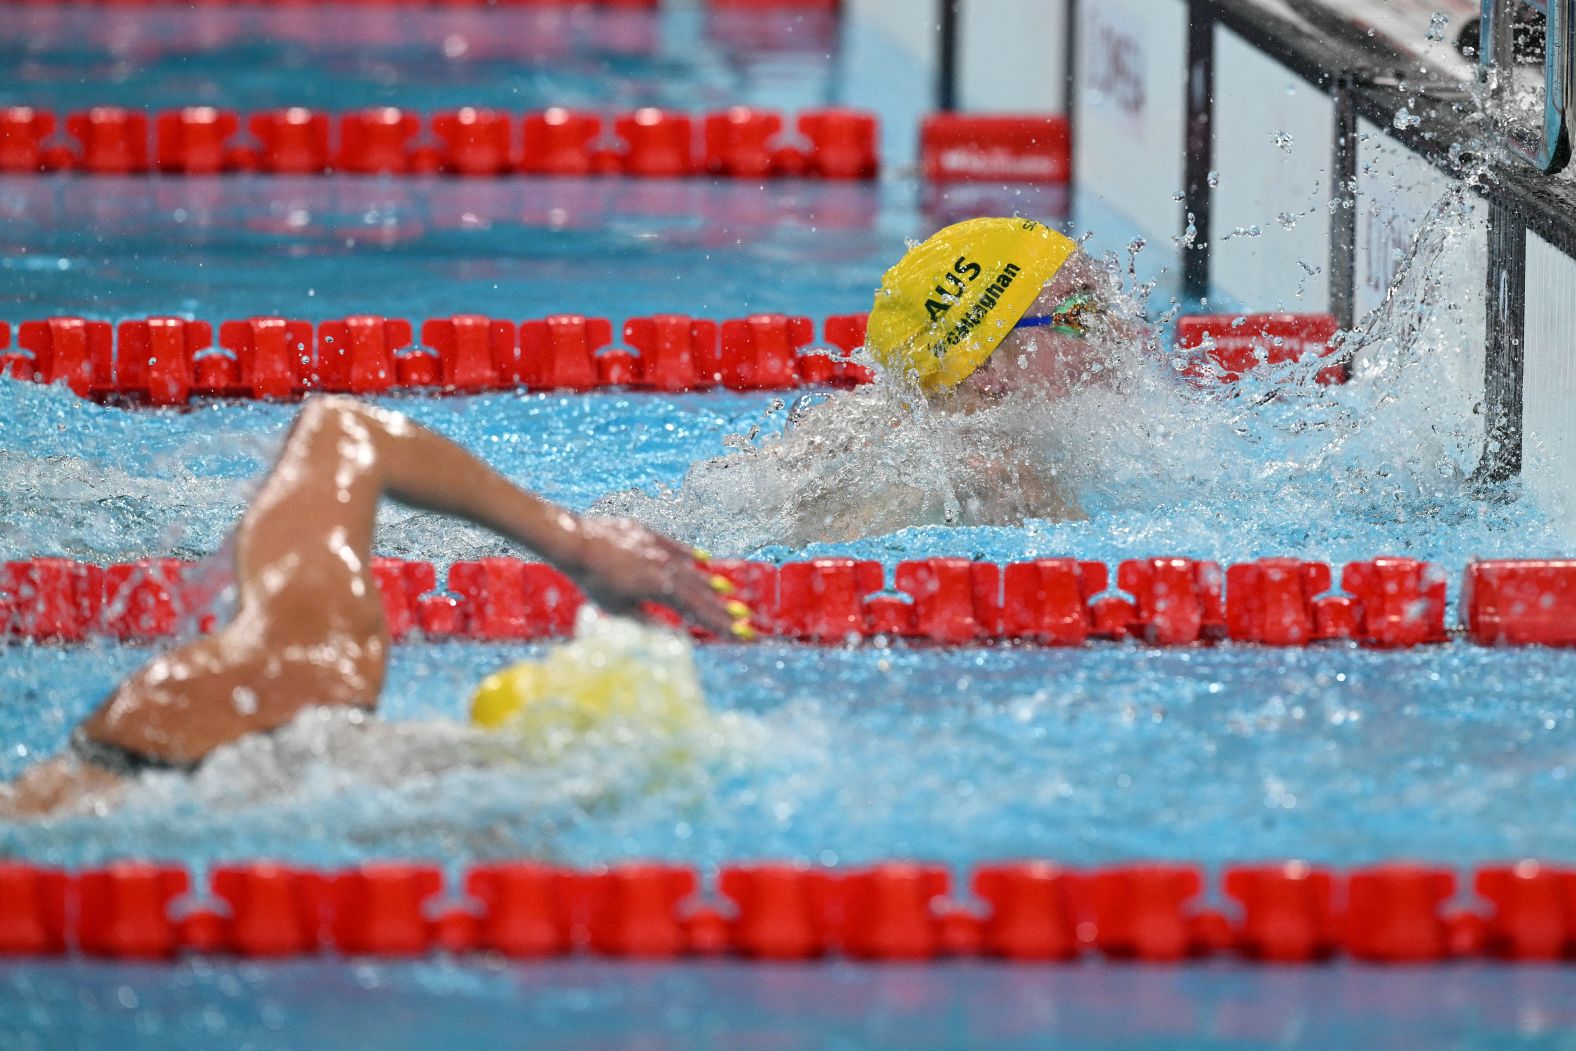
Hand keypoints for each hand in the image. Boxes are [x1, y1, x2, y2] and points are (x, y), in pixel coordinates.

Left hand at [566, 516, 743, 637]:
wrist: (578, 542)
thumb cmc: (595, 580)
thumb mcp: (621, 609)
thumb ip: (649, 622)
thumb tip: (673, 636)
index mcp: (662, 588)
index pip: (698, 611)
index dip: (721, 624)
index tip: (741, 633)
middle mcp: (667, 568)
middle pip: (701, 592)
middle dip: (723, 608)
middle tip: (746, 619)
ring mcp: (660, 549)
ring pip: (691, 570)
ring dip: (712, 584)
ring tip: (731, 594)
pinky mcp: (650, 535)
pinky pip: (677, 548)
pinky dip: (691, 556)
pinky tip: (704, 559)